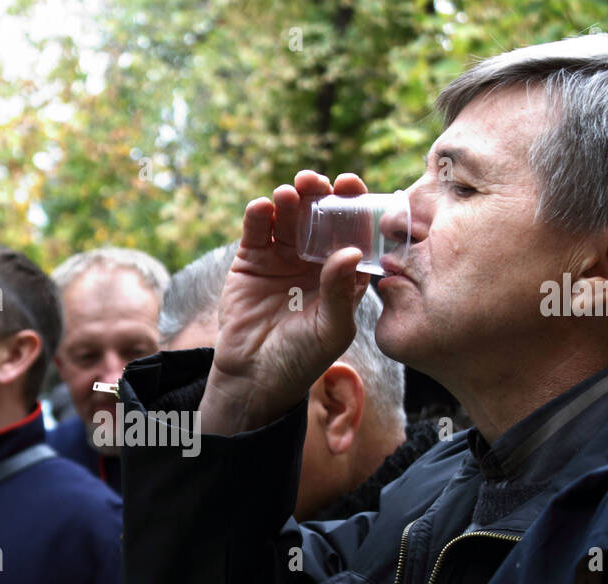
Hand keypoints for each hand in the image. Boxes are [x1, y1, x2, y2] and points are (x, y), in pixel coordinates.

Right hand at [199, 170, 370, 434]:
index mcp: (343, 273)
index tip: (353, 187)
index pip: (354, 231)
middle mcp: (314, 259)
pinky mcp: (251, 260)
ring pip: (289, 216)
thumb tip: (351, 251)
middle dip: (320, 194)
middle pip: (321, 216)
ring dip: (291, 199)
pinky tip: (263, 207)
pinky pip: (257, 230)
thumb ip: (341, 292)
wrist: (255, 377)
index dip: (356, 206)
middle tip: (317, 183)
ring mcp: (282, 257)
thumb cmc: (301, 359)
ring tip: (290, 193)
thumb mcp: (332, 330)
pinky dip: (259, 214)